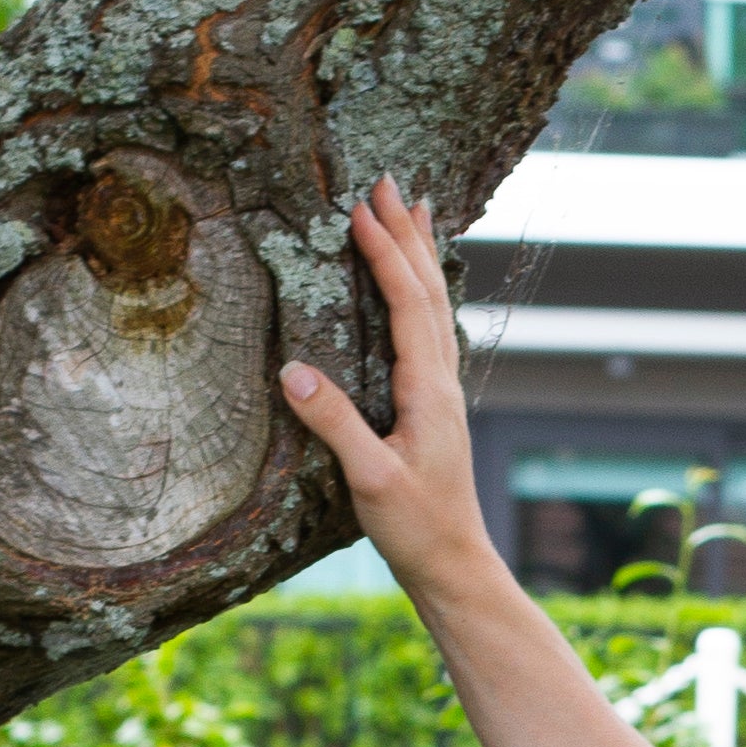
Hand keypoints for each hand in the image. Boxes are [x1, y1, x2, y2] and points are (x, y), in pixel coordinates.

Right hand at [279, 180, 495, 602]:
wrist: (454, 564)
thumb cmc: (415, 528)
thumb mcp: (369, 479)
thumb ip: (334, 426)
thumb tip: (291, 371)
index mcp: (428, 390)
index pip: (406, 304)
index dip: (384, 254)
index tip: (359, 209)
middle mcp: (442, 382)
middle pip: (428, 289)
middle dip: (407, 233)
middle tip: (387, 181)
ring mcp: (443, 392)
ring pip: (435, 305)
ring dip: (421, 253)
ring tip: (413, 209)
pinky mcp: (436, 405)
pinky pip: (431, 329)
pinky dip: (421, 291)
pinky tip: (416, 286)